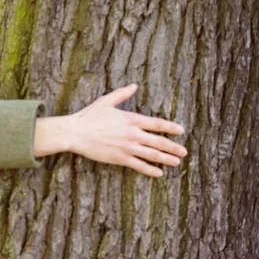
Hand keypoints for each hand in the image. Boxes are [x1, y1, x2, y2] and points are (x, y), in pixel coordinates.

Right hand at [33, 84, 186, 177]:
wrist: (76, 132)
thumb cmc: (88, 116)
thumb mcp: (106, 101)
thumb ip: (122, 94)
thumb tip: (134, 85)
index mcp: (130, 119)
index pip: (156, 124)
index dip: (170, 128)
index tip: (181, 131)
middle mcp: (132, 134)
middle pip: (158, 141)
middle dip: (173, 147)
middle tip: (183, 152)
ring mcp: (127, 147)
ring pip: (152, 155)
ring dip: (166, 159)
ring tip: (176, 162)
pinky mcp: (119, 158)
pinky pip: (139, 166)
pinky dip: (150, 170)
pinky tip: (158, 173)